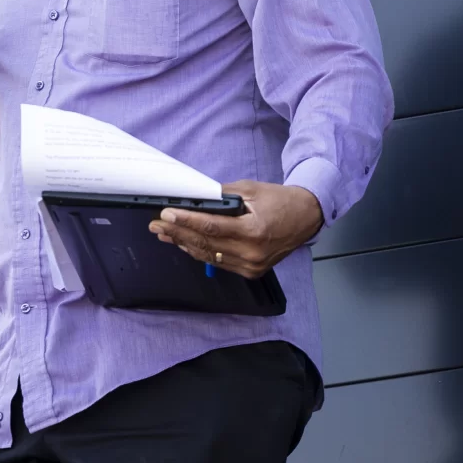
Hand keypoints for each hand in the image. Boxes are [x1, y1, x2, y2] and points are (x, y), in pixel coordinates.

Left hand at [148, 179, 323, 278]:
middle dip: (178, 233)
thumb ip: (222, 196)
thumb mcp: (251, 190)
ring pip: (209, 256)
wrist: (306, 218)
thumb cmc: (280, 201)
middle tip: (157, 224)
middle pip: (206, 243)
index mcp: (254, 230)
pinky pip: (219, 263)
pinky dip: (201, 252)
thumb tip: (195, 198)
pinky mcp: (251, 271)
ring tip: (165, 234)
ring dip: (184, 244)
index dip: (186, 221)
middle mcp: (252, 252)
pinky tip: (186, 244)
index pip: (211, 227)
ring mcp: (251, 265)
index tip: (167, 215)